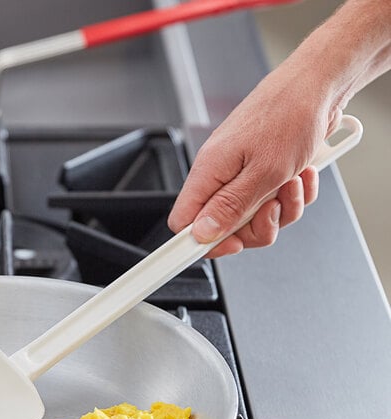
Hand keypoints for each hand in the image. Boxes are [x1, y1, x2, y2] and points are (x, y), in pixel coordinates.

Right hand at [167, 55, 335, 257]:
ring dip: (281, 210)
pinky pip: (273, 204)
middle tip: (272, 208)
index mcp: (208, 173)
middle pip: (223, 227)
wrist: (319, 87)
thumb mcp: (263, 171)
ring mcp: (241, 175)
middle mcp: (220, 176)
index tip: (229, 246)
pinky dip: (291, 196)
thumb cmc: (290, 116)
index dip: (203, 242)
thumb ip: (230, 207)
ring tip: (292, 182)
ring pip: (253, 219)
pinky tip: (300, 175)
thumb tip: (202, 233)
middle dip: (256, 227)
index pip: (183, 223)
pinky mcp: (262, 173)